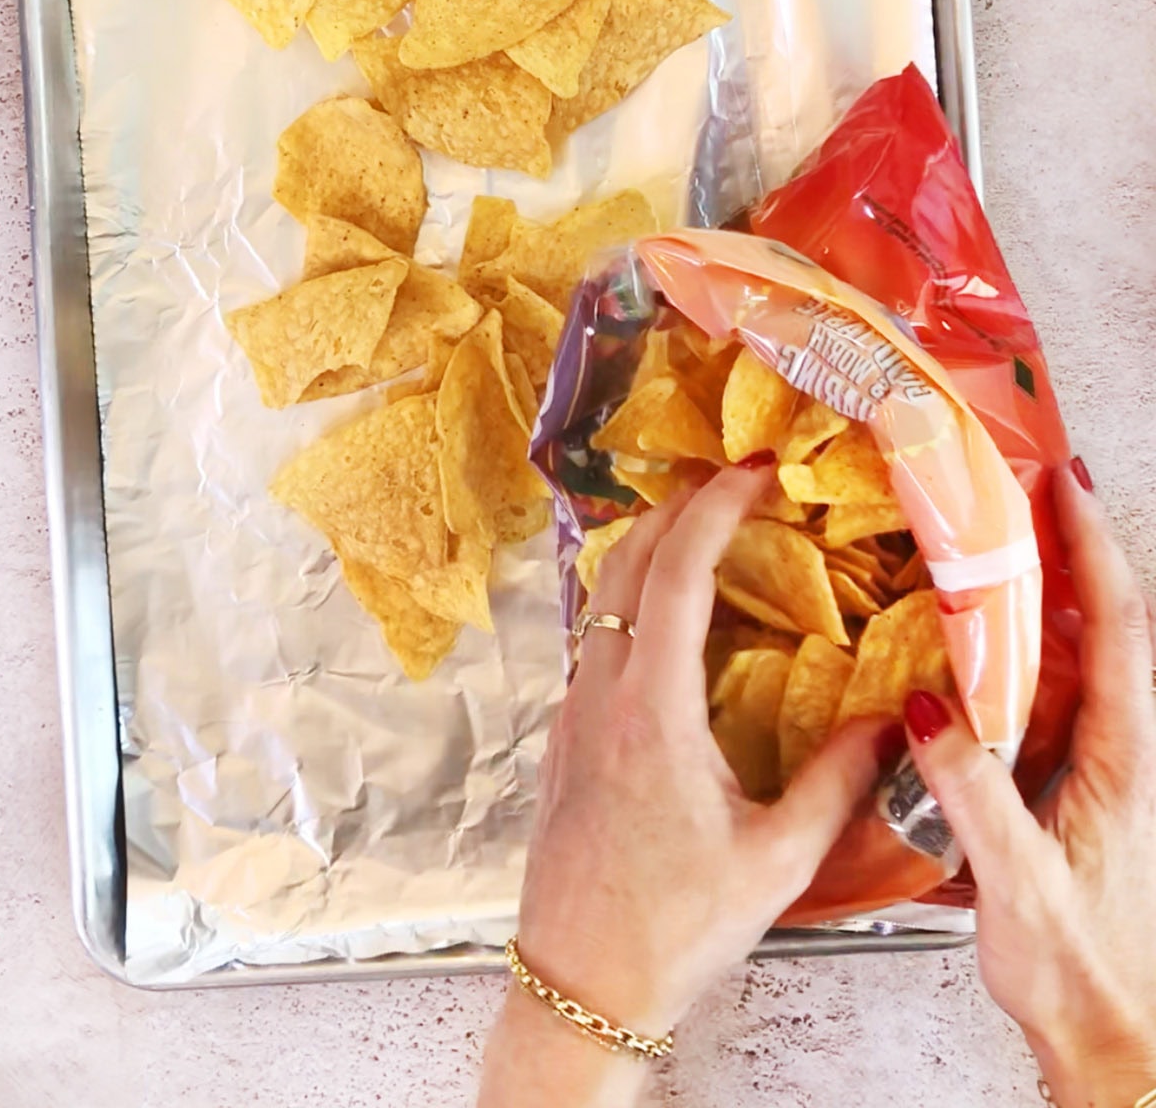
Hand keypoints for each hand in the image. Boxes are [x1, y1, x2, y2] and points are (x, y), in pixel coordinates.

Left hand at [479, 467, 892, 1106]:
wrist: (580, 982)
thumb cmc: (674, 927)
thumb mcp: (777, 860)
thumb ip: (838, 783)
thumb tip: (891, 722)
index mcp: (652, 711)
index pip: (676, 575)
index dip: (714, 509)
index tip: (753, 472)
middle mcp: (602, 695)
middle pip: (626, 563)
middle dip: (678, 505)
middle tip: (733, 480)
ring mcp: (573, 712)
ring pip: (599, 596)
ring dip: (648, 546)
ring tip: (703, 526)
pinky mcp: (564, 736)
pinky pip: (593, 637)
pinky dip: (629, 596)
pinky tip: (666, 615)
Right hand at [905, 464, 1155, 1107]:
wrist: (1115, 1038)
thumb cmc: (1078, 971)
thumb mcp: (1016, 881)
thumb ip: (972, 792)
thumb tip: (928, 709)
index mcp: (1122, 759)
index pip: (1116, 628)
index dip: (1092, 551)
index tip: (1064, 486)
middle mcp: (1124, 753)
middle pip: (1111, 625)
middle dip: (1078, 550)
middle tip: (1034, 489)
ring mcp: (1106, 771)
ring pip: (1089, 659)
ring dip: (1058, 594)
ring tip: (1011, 543)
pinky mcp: (1082, 792)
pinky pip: (1062, 699)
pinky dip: (1036, 651)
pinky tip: (994, 646)